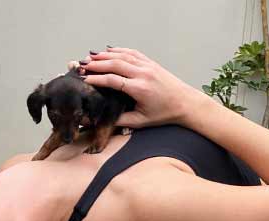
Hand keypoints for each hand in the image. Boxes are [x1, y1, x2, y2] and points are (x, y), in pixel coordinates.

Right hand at [77, 47, 207, 128]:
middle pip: (115, 64)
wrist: (185, 103)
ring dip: (105, 55)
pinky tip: (108, 51)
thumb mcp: (141, 122)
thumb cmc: (163, 114)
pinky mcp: (151, 63)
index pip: (113, 80)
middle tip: (82, 65)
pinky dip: (119, 50)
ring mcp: (147, 66)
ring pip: (122, 56)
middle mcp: (143, 74)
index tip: (85, 79)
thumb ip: (121, 120)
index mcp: (139, 89)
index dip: (97, 79)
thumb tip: (102, 119)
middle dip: (97, 64)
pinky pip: (132, 53)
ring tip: (90, 57)